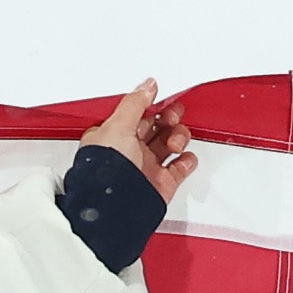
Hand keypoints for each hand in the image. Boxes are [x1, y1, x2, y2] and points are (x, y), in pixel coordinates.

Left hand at [79, 80, 197, 209]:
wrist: (116, 207)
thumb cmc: (105, 171)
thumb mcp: (117, 125)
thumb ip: (135, 103)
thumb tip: (147, 86)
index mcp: (113, 136)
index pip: (136, 114)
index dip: (150, 105)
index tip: (161, 98)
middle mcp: (130, 151)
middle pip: (157, 126)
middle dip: (168, 118)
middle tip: (171, 116)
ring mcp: (147, 167)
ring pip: (171, 143)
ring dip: (178, 136)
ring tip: (174, 142)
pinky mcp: (162, 182)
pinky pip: (182, 166)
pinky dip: (187, 160)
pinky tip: (183, 157)